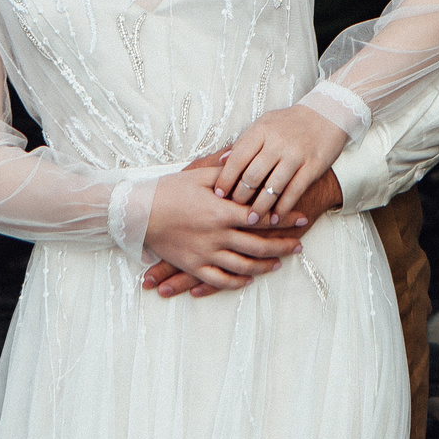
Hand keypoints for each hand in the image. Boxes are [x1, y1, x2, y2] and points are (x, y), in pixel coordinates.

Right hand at [142, 166, 306, 291]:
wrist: (136, 213)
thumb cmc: (166, 190)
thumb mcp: (197, 174)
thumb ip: (224, 169)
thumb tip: (243, 157)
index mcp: (221, 211)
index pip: (261, 216)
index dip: (284, 218)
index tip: (301, 217)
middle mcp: (217, 235)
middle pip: (258, 245)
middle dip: (282, 245)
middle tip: (298, 245)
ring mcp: (206, 254)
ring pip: (243, 265)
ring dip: (264, 265)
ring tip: (278, 263)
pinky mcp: (193, 266)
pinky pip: (220, 279)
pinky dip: (236, 281)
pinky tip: (247, 278)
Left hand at [219, 105, 347, 222]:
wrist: (328, 113)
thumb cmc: (291, 122)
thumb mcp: (265, 124)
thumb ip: (244, 142)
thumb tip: (220, 161)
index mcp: (262, 130)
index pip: (238, 158)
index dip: (226, 179)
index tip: (219, 194)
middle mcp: (278, 142)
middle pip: (253, 176)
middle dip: (241, 197)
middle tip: (234, 209)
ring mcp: (296, 154)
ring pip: (272, 187)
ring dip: (260, 207)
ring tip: (252, 220)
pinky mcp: (312, 166)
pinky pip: (294, 191)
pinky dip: (283, 208)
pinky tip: (275, 218)